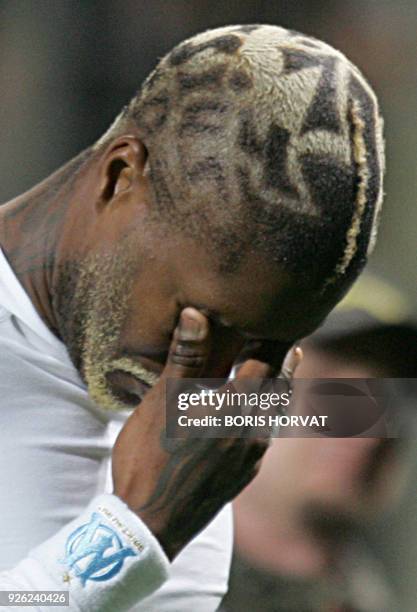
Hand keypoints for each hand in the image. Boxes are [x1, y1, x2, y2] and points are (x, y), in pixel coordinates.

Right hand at [112, 307, 300, 559]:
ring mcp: (251, 456)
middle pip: (276, 387)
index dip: (273, 338)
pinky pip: (264, 435)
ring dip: (274, 388)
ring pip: (273, 413)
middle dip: (281, 361)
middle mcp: (252, 431)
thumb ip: (185, 358)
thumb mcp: (162, 403)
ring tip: (274, 369)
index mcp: (234, 408)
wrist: (149, 526)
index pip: (266, 362)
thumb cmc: (149, 459)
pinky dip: (263, 414)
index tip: (278, 319)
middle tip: (286, 339)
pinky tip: (251, 413)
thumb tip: (197, 313)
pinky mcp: (245, 474)